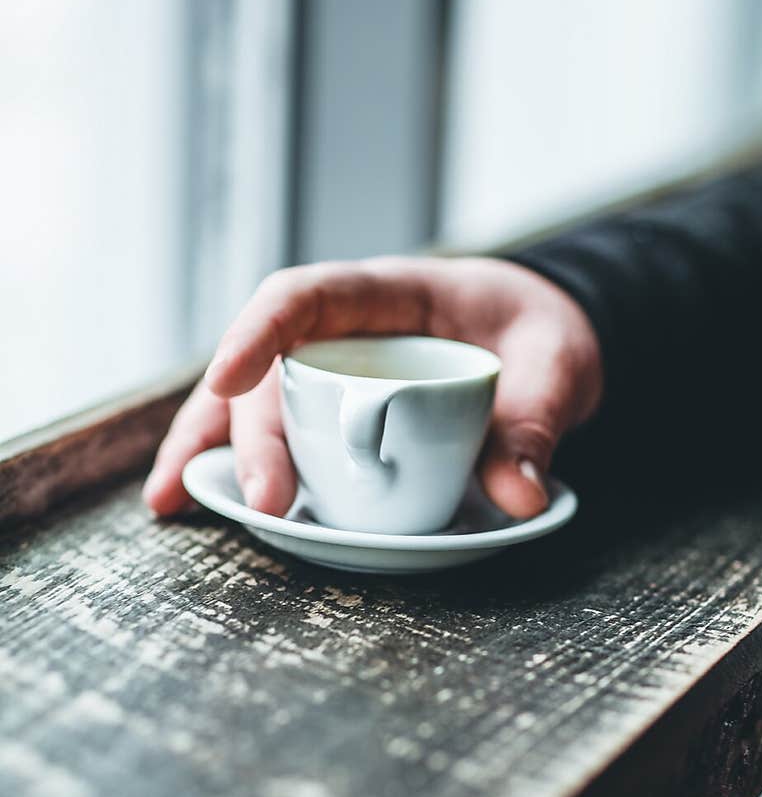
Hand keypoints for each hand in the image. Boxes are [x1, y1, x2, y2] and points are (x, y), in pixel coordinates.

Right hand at [143, 255, 602, 519]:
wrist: (544, 339)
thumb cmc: (543, 333)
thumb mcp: (558, 366)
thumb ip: (538, 421)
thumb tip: (518, 495)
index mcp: (388, 293)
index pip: (304, 295)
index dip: (259, 333)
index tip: (227, 378)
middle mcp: (344, 331)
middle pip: (272, 369)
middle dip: (252, 433)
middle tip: (267, 502)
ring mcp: (332, 374)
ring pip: (251, 402)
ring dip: (208, 448)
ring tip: (169, 501)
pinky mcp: (335, 415)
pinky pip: (277, 434)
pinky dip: (238, 468)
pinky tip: (200, 503)